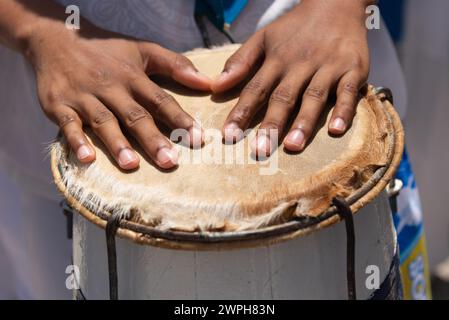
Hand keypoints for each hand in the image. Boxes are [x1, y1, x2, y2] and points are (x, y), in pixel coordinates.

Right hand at [26, 19, 210, 169]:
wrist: (57, 38)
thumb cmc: (107, 51)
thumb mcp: (142, 50)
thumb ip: (175, 65)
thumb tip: (207, 82)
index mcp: (133, 77)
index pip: (160, 100)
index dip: (179, 119)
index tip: (197, 138)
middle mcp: (111, 88)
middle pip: (134, 116)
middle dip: (153, 139)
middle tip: (170, 161)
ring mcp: (84, 97)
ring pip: (104, 122)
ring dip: (118, 144)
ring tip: (132, 164)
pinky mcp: (59, 105)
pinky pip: (68, 125)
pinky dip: (76, 141)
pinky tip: (87, 158)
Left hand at [213, 0, 370, 155]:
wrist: (336, 3)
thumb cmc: (295, 28)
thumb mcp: (264, 37)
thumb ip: (241, 62)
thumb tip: (216, 87)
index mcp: (277, 59)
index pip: (255, 89)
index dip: (242, 112)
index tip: (229, 135)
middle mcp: (301, 65)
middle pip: (284, 97)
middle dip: (271, 125)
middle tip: (260, 150)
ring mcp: (328, 67)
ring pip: (314, 97)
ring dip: (303, 122)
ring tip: (292, 146)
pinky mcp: (353, 69)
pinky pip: (348, 92)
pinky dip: (343, 110)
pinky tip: (336, 130)